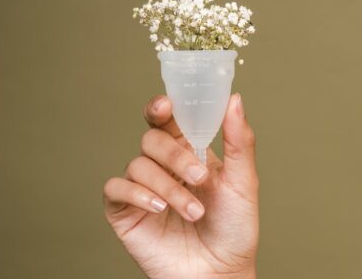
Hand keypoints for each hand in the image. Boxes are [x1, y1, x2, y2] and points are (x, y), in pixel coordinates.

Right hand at [103, 93, 258, 278]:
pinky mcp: (125, 212)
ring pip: (138, 165)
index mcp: (190, 154)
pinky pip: (117, 188)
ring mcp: (143, 189)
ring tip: (194, 212)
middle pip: (152, 139)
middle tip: (200, 177)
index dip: (162, 108)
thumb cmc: (234, 230)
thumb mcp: (244, 183)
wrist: (220, 273)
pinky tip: (160, 209)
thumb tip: (234, 100)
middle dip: (175, 155)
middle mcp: (164, 168)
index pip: (169, 121)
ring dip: (169, 186)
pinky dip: (138, 194)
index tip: (166, 105)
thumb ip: (239, 141)